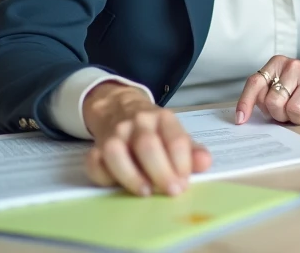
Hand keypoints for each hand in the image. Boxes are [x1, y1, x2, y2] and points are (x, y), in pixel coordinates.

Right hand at [82, 82, 211, 196]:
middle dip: (161, 172)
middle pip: (147, 145)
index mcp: (163, 118)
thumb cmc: (153, 130)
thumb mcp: (175, 134)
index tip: (185, 183)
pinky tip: (117, 186)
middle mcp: (138, 122)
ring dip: (131, 176)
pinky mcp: (95, 146)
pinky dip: (103, 177)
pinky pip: (94, 162)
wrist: (118, 107)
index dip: (183, 163)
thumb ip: (191, 151)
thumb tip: (205, 163)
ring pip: (116, 152)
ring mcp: (114, 133)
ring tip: (146, 192)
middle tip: (172, 192)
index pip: (176, 139)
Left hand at [236, 54, 299, 124]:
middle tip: (291, 110)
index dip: (245, 103)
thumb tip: (246, 114)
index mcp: (278, 64)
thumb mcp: (284, 80)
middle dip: (280, 115)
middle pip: (273, 103)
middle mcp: (293, 67)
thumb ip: (267, 91)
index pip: (255, 83)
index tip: (241, 120)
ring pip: (293, 111)